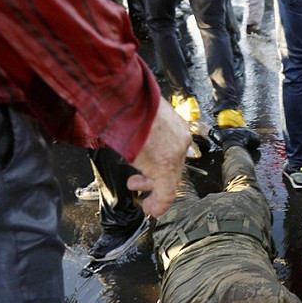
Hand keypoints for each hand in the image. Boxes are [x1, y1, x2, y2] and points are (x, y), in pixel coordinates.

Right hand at [127, 98, 190, 216]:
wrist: (123, 94)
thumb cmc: (125, 98)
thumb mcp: (137, 111)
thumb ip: (140, 124)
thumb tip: (129, 129)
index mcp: (174, 124)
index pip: (173, 150)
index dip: (160, 165)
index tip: (150, 173)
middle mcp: (178, 138)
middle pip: (172, 166)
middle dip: (154, 179)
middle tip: (139, 183)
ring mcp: (173, 152)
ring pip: (169, 180)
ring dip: (154, 191)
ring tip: (141, 195)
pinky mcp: (165, 165)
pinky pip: (166, 191)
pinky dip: (159, 202)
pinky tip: (151, 209)